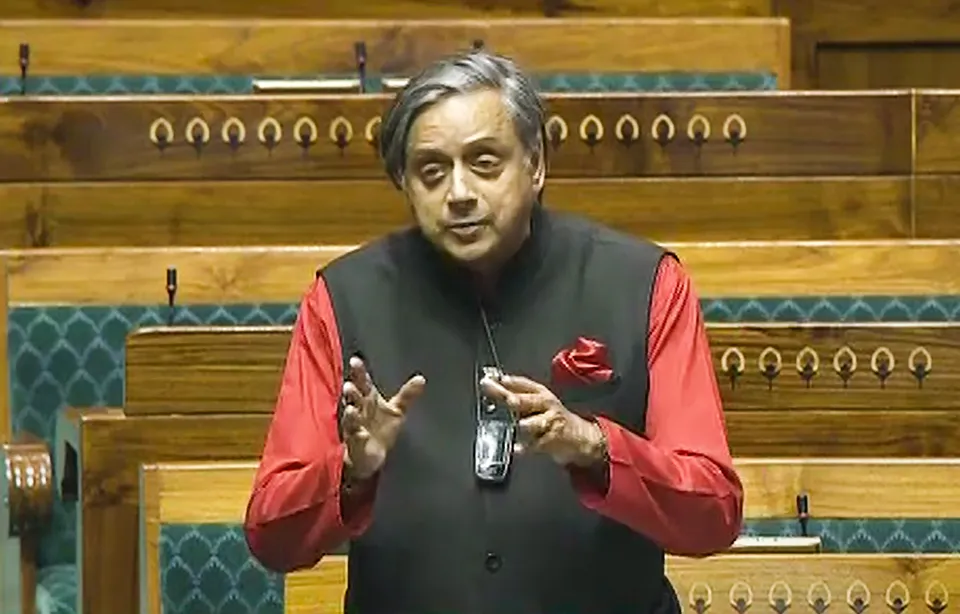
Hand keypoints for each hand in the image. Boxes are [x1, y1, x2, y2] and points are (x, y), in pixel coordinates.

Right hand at [341, 356, 425, 480]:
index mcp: (368, 398)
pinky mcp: (356, 441)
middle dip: (351, 390)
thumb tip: (422, 378)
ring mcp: (355, 425)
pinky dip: (357, 434)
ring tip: (350, 407)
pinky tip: (360, 433)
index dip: (359, 371)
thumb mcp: (397, 410)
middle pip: (354, 397)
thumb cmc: (381, 429)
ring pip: (350, 416)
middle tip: (350, 385)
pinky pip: (355, 436)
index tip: (355, 360)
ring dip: (350, 413)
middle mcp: (359, 409)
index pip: (363, 382)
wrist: (371, 455)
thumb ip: (407, 395)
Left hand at [480, 374, 605, 467]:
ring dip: (527, 424)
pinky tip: (516, 449)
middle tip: (508, 400)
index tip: (491, 380)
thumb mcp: (538, 402)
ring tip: (520, 425)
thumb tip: (491, 386)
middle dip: (516, 400)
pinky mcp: (552, 440)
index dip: (507, 382)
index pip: (523, 384)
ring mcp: (550, 422)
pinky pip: (536, 444)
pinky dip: (525, 448)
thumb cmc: (553, 417)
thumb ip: (516, 395)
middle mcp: (546, 404)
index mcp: (541, 393)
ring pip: (536, 423)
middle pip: (527, 401)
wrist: (580, 435)